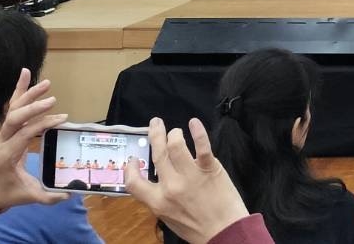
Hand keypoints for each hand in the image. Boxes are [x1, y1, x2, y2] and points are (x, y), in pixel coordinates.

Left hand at [0, 69, 68, 213]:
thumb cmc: (8, 192)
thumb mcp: (27, 196)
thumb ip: (47, 197)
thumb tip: (70, 193)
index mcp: (6, 156)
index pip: (23, 135)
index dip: (41, 125)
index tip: (61, 119)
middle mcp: (1, 141)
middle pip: (14, 119)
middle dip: (33, 108)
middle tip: (53, 100)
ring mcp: (2, 133)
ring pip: (13, 109)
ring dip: (28, 94)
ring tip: (47, 82)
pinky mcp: (6, 128)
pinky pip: (12, 105)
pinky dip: (19, 89)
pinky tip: (25, 72)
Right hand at [125, 118, 249, 243]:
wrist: (224, 231)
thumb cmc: (196, 227)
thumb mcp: (169, 217)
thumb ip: (160, 199)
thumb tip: (156, 184)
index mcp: (158, 202)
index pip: (133, 183)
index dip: (129, 169)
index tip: (133, 159)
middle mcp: (171, 186)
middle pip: (158, 154)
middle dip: (155, 135)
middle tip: (155, 123)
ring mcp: (190, 176)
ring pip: (176, 146)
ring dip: (174, 133)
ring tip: (176, 130)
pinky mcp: (209, 168)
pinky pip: (202, 146)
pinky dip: (198, 131)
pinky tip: (194, 122)